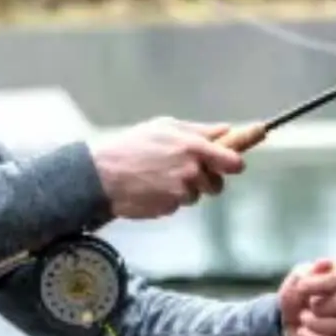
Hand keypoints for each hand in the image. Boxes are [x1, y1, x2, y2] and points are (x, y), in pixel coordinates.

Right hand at [88, 118, 244, 221]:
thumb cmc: (132, 145)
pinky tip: (151, 188)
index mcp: (194, 148)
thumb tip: (226, 130)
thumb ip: (199, 130)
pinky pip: (178, 205)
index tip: (232, 163)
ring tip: (160, 177)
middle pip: (217, 184)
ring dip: (185, 189)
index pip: (233, 162)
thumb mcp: (165, 126)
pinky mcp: (169, 209)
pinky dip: (169, 198)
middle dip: (206, 179)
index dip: (234, 163)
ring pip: (196, 195)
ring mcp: (181, 194)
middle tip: (185, 169)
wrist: (102, 174)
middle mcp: (192, 172)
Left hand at [278, 258, 335, 335]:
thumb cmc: (299, 295)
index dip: (324, 283)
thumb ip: (310, 272)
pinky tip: (302, 333)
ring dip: (317, 324)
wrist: (291, 321)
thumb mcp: (297, 279)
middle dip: (326, 306)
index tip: (301, 286)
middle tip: (308, 306)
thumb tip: (326, 263)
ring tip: (302, 319)